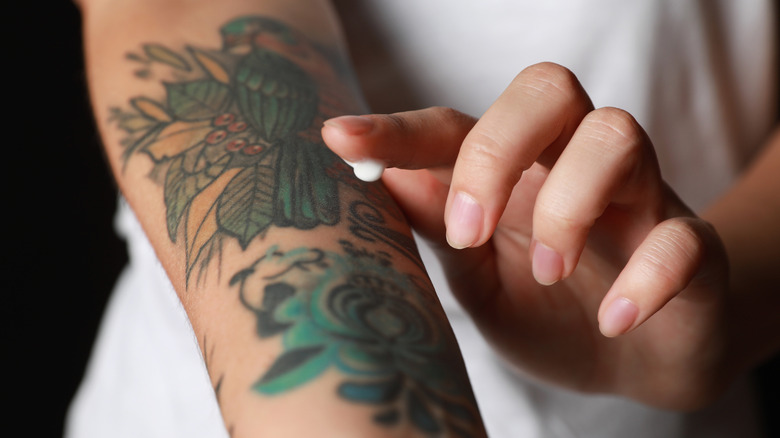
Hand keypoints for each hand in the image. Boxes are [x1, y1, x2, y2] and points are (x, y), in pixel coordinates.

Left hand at [322, 63, 732, 409]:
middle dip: (498, 149)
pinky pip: (683, 236)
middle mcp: (574, 165)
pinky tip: (611, 320)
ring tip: (550, 273)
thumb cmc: (549, 311)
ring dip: (568, 205)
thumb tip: (386, 177)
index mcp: (516, 172)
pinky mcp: (692, 248)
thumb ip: (442, 229)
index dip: (397, 130)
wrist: (636, 362)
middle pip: (548, 89)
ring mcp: (639, 198)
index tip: (338, 138)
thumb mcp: (480, 278)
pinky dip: (645, 277)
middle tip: (469, 232)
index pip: (456, 126)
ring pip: (617, 135)